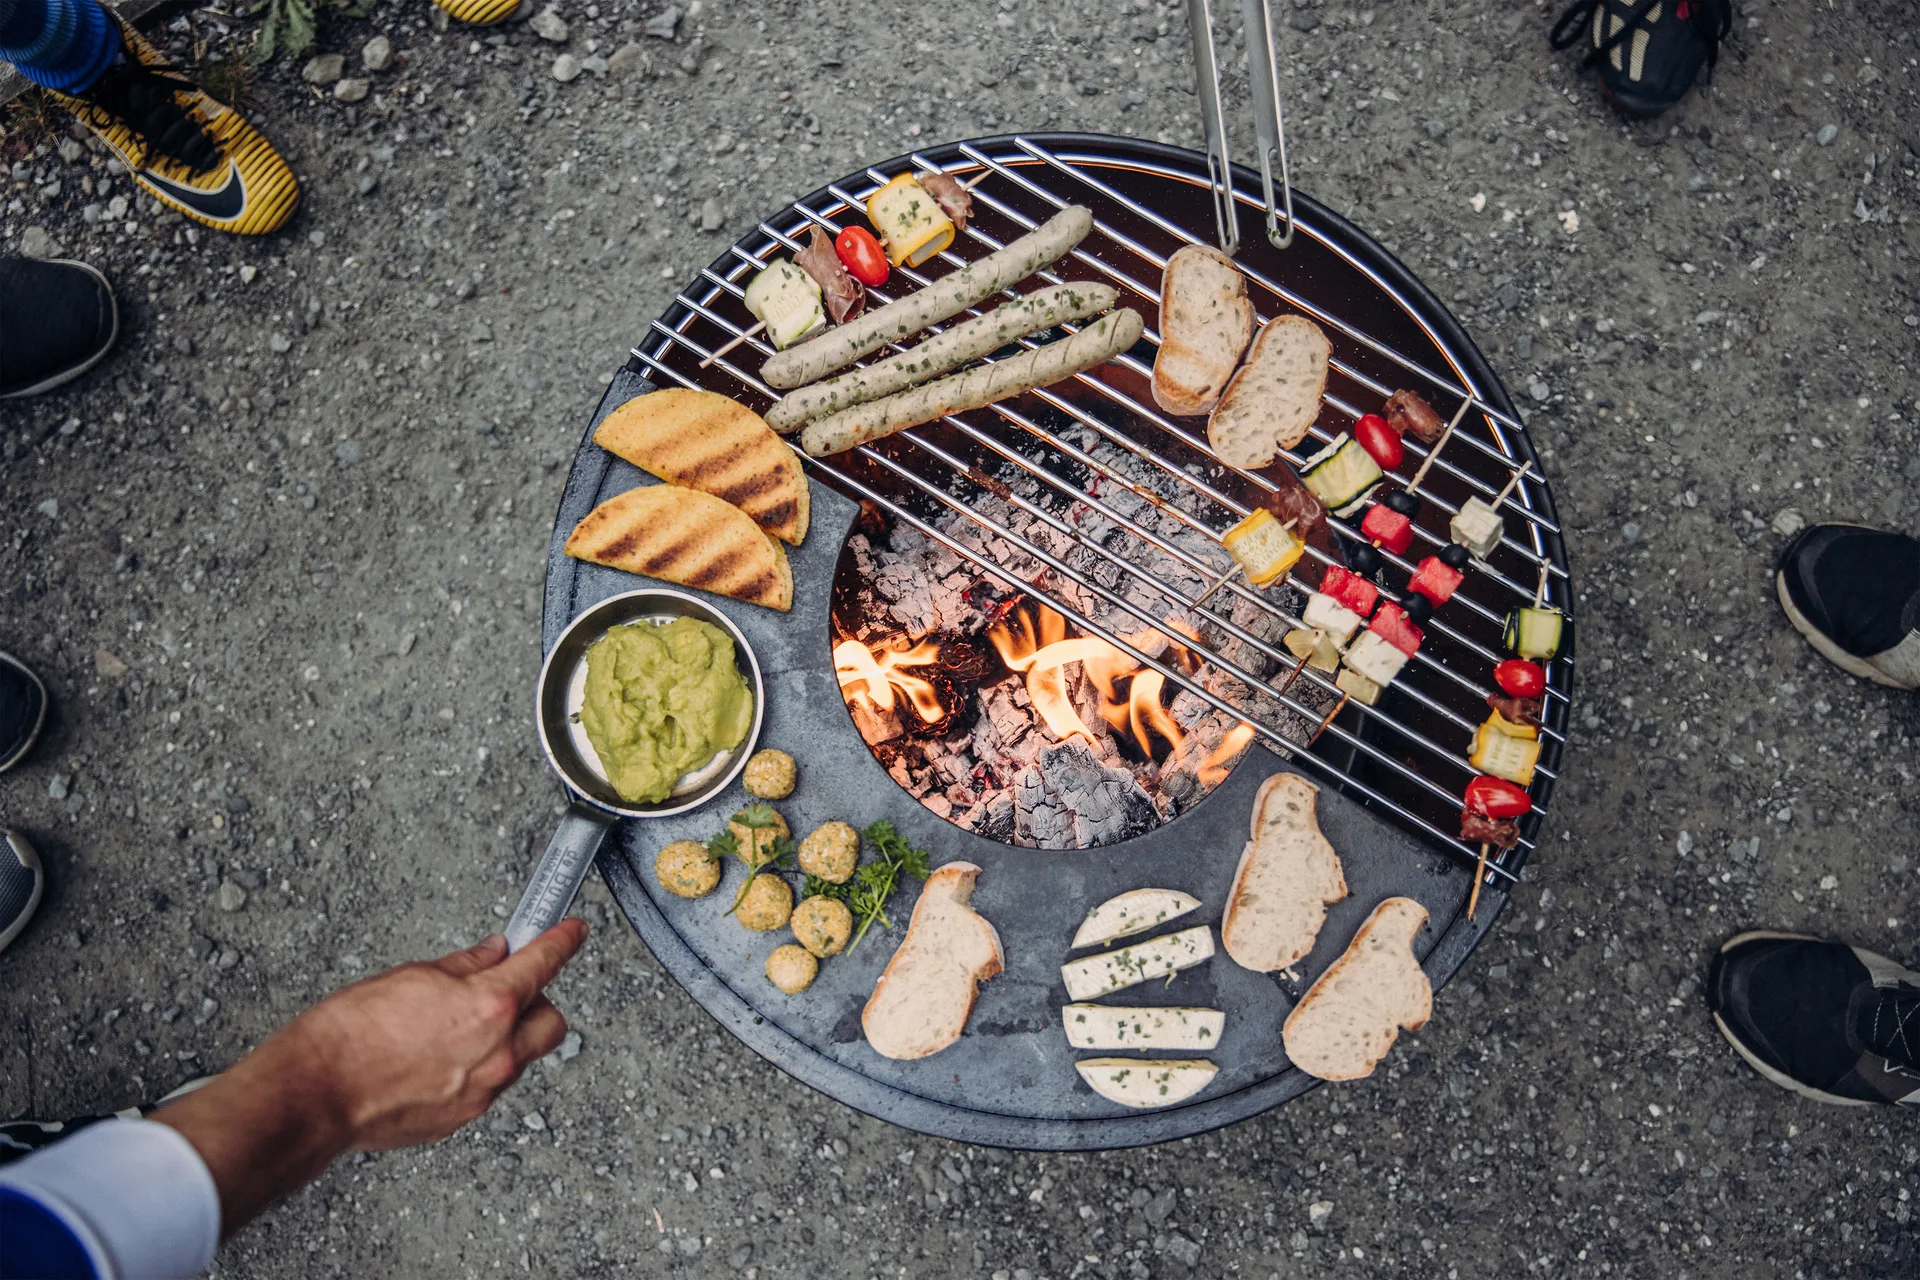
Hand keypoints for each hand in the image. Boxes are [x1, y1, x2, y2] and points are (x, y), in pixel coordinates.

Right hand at [284, 918, 587, 1148]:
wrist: (314, 1093)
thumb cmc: (349, 1035)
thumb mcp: (411, 976)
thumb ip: (463, 966)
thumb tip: (492, 955)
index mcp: (489, 1006)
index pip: (545, 963)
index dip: (563, 941)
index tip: (572, 931)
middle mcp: (497, 1052)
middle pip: (550, 1022)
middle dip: (537, 1002)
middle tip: (506, 988)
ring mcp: (482, 1091)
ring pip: (521, 1056)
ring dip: (506, 1037)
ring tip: (457, 1025)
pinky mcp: (461, 1118)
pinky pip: (489, 1085)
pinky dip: (478, 1067)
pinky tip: (441, 1057)